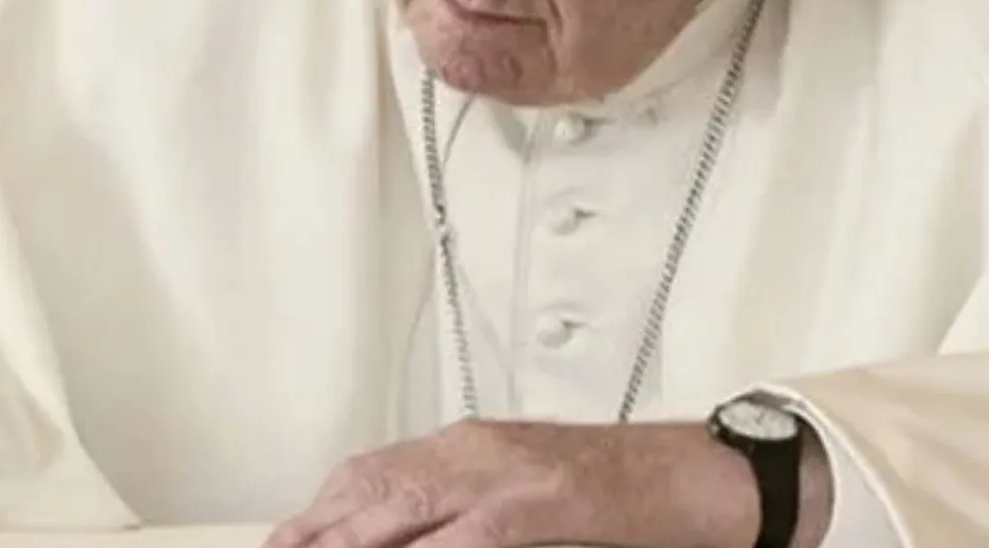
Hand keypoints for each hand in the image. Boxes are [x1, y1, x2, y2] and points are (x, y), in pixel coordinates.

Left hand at [264, 420, 774, 547]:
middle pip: (371, 489)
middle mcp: (475, 450)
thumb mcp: (524, 495)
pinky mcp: (545, 499)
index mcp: (466, 448)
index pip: (370, 475)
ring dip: (354, 539)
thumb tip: (406, 534)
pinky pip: (470, 533)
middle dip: (317, 530)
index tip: (285, 539)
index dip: (318, 512)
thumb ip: (463, 514)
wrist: (702, 475)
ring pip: (405, 505)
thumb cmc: (621, 490)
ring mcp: (508, 472)